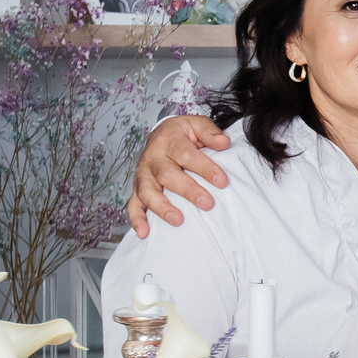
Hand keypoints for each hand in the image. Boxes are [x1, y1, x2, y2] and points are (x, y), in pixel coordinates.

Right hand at [126, 115, 232, 236]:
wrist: (161, 134)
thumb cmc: (182, 133)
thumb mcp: (197, 125)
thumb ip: (210, 133)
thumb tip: (223, 143)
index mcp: (169, 140)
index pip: (186, 154)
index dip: (204, 168)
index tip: (222, 181)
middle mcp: (153, 158)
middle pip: (167, 175)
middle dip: (188, 190)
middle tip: (207, 203)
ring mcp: (143, 174)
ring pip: (148, 192)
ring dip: (162, 208)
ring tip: (178, 220)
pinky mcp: (137, 188)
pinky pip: (133, 204)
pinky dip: (137, 219)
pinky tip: (144, 232)